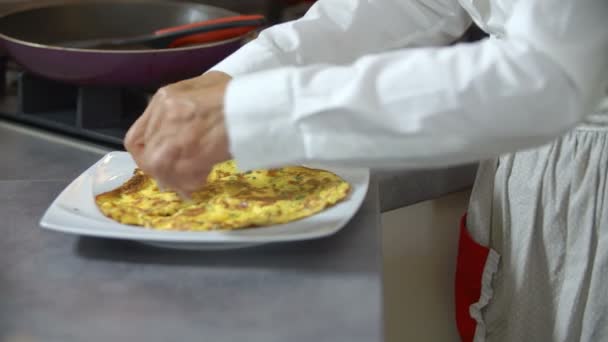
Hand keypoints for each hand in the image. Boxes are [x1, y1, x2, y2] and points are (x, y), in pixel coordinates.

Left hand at [124, 71, 232, 195]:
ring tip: (193, 181)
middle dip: (161, 171)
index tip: (159, 162)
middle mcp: (163, 118)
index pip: (137, 137)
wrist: (253, 104)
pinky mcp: (190, 156)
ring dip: (177, 179)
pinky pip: (182, 178)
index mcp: (164, 99)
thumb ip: (184, 104)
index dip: (146, 154)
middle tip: (177, 178)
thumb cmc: (235, 93)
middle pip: (148, 157)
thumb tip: (180, 128)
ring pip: (161, 170)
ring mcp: (175, 138)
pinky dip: (192, 183)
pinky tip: (204, 178)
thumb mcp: (203, 86)